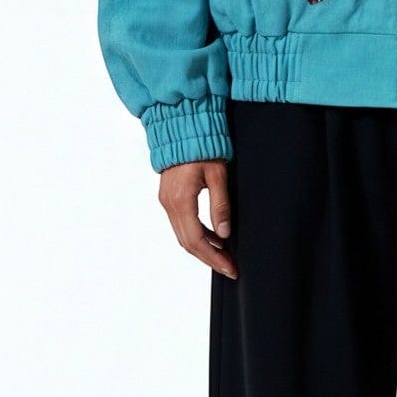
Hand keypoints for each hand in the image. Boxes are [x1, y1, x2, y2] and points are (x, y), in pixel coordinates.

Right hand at [158, 158, 237, 277]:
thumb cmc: (202, 147)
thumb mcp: (218, 175)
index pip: (197, 240)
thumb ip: (220, 205)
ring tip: (224, 255)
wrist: (181, 128)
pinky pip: (181, 224)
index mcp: (181, 201)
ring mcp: (166, 201)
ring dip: (203, 248)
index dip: (214, 258)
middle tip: (229, 268)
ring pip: (183, 235)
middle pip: (188, 243)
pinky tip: (214, 237)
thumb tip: (224, 233)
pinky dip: (197, 235)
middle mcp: (169, 204)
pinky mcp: (169, 198)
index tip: (230, 268)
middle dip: (209, 258)